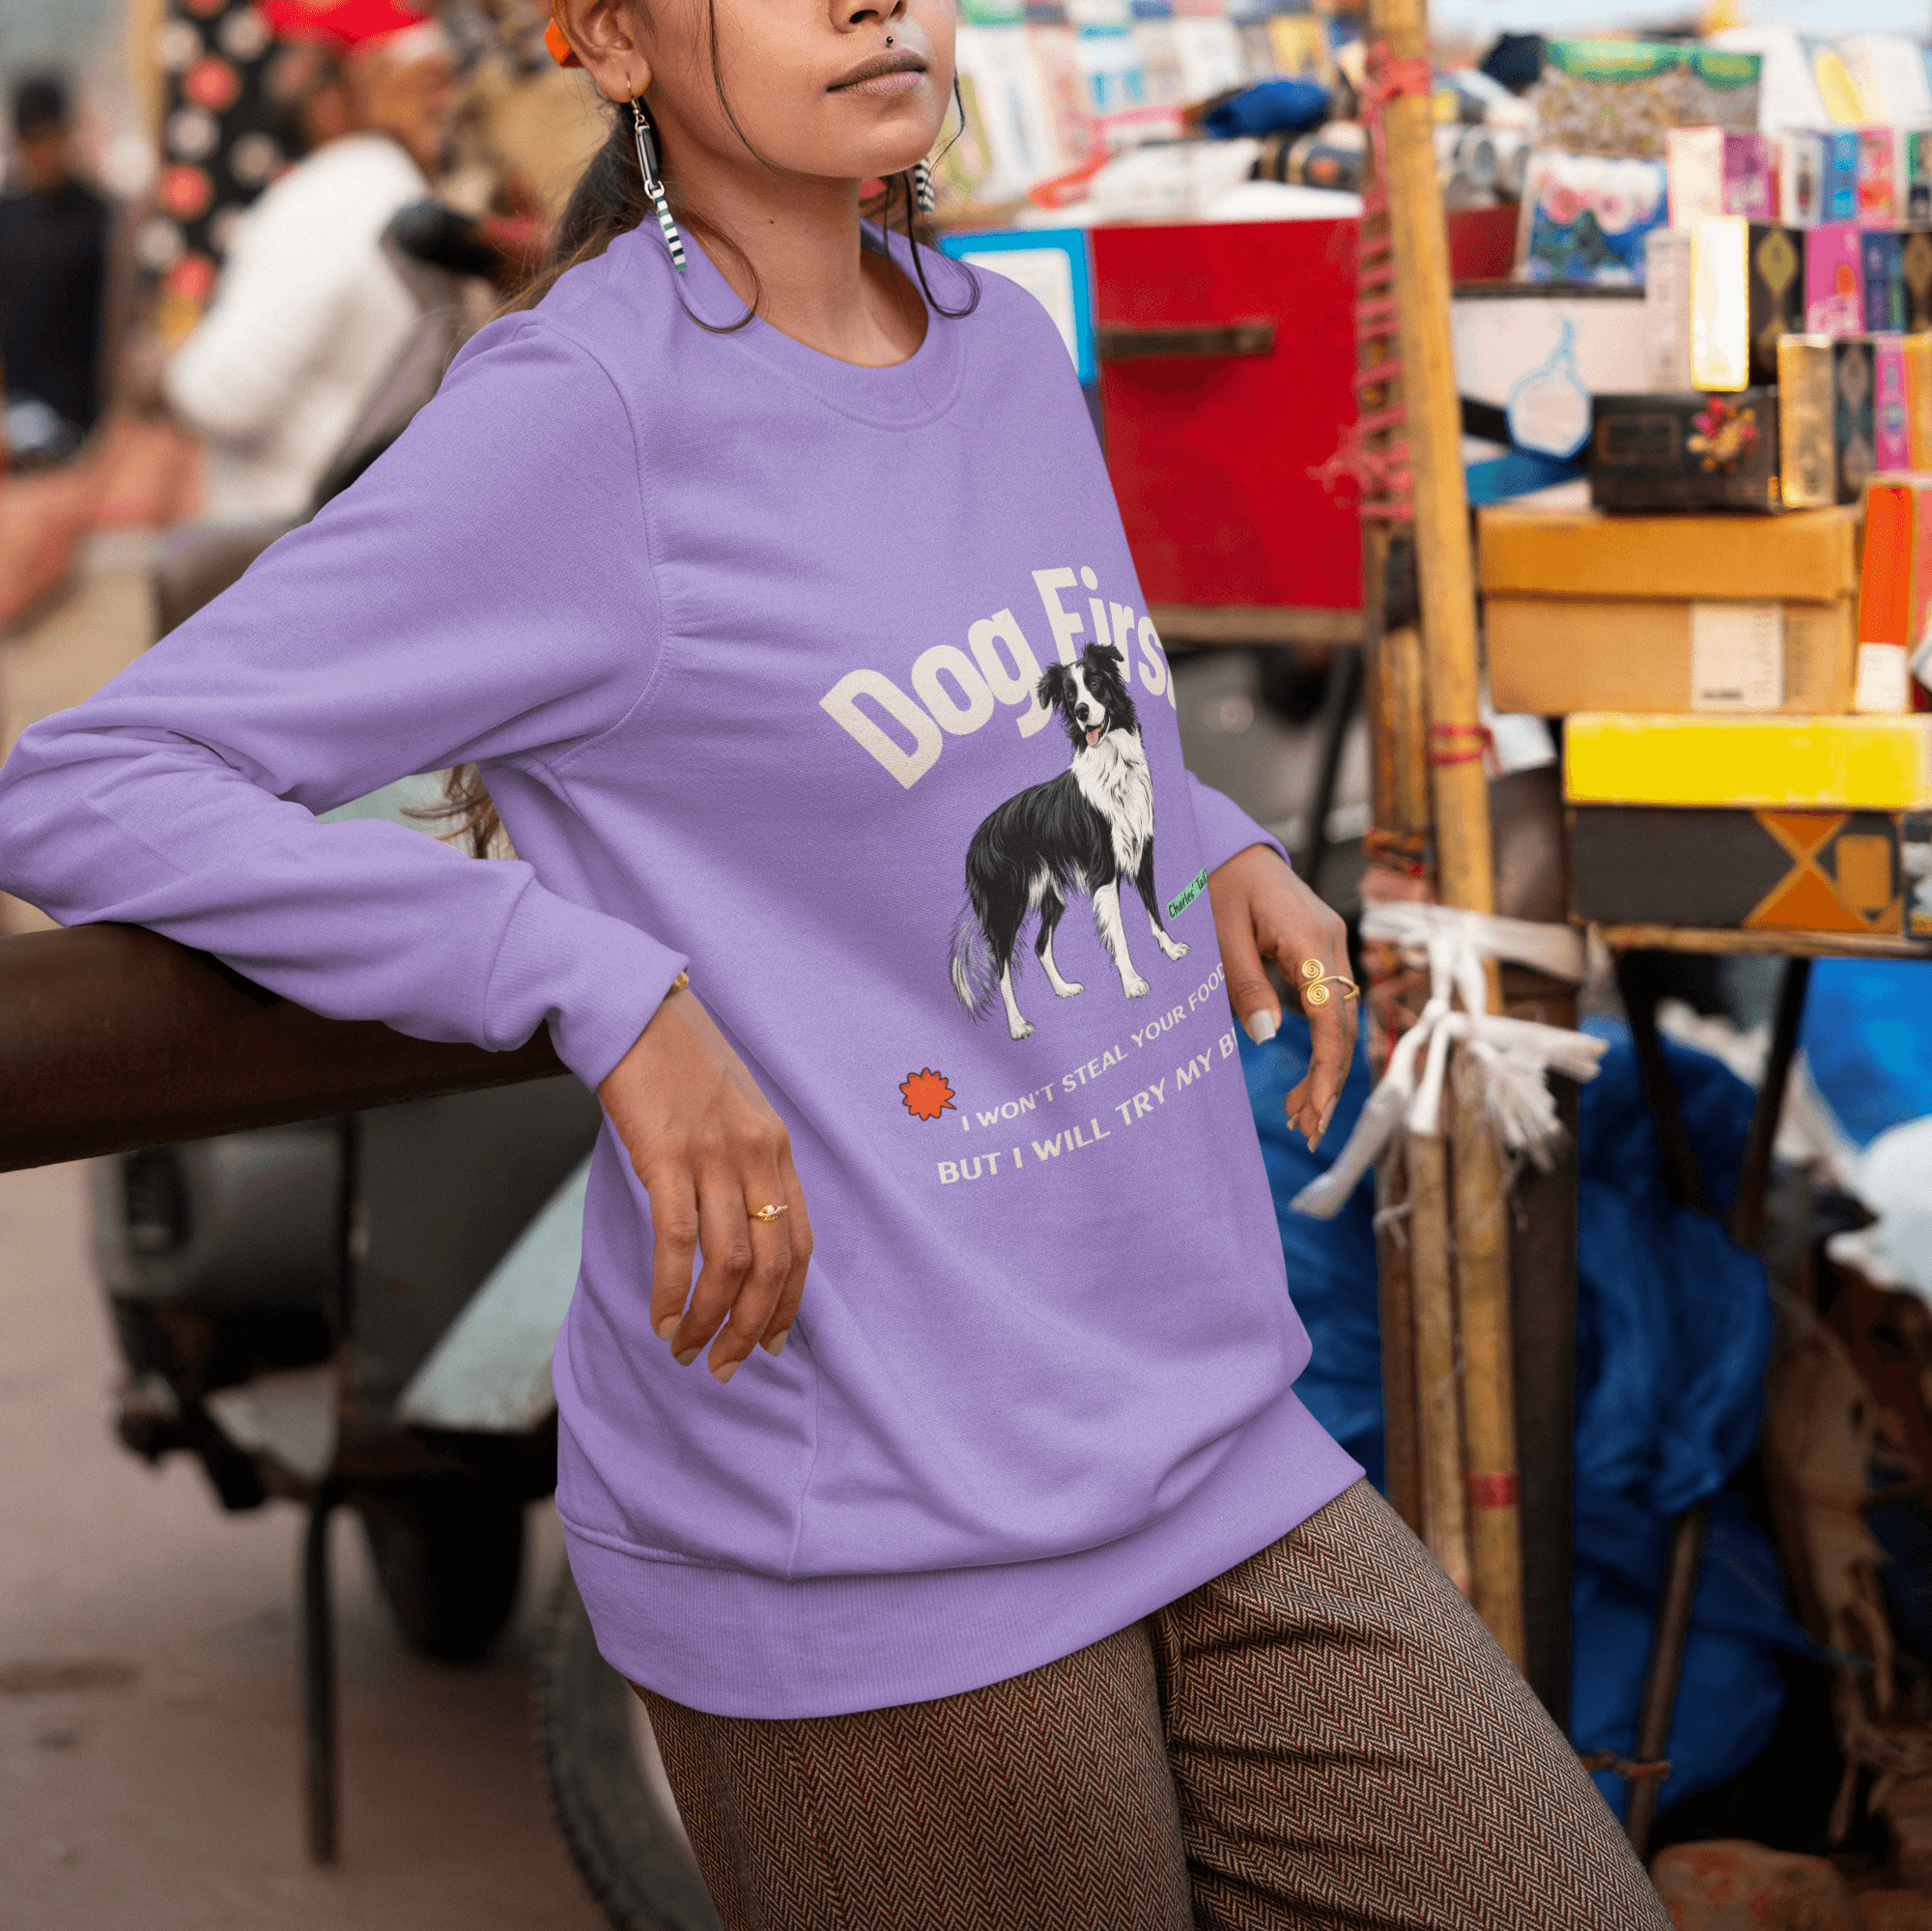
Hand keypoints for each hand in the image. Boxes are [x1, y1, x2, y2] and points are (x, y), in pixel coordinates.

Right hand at [597, 985, 810, 1382]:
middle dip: (747, 1327)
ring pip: (726, 1263)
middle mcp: (757, 1156)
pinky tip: (659, 1315)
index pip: (799, 1245)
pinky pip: (677, 1240)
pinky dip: (670, 1288)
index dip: (786, 1303)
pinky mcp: (668, 1155)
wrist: (634, 1014)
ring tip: (684, 1349)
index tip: (766, 1343)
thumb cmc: (677, 1067)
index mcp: (778, 1150)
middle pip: (769, 1266)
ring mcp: (715, 1156)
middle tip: (722, 1365)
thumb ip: (743, 1167)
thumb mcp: (731, 1114)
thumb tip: (737, 1230)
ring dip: (705, 1319)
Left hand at [1207, 844, 1357, 1151]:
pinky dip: (1322, 1044)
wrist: (1230, 845)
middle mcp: (1332, 942)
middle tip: (1306, 1129)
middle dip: (1329, 1081)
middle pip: (1343, 1025)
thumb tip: (1268, 1038)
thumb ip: (1244, 984)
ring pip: (1340, 1019)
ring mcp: (1332, 945)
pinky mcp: (1322, 950)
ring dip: (1327, 1068)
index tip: (1316, 1110)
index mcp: (1308, 939)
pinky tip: (1307, 1077)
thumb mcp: (1219, 934)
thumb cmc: (1217, 883)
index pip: (1330, 1016)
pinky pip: (1331, 1005)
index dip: (1327, 1068)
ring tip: (1302, 1113)